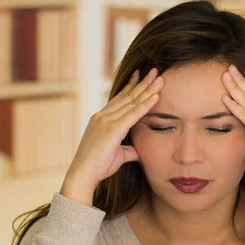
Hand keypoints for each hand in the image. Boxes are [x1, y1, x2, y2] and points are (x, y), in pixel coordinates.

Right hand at [61, 68, 163, 204]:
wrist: (83, 174)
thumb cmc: (97, 166)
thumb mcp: (117, 155)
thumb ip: (129, 150)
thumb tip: (139, 150)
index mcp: (102, 119)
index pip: (120, 98)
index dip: (131, 86)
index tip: (140, 75)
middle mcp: (103, 116)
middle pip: (128, 96)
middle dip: (143, 82)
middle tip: (155, 71)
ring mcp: (107, 120)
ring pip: (132, 101)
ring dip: (148, 89)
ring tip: (160, 78)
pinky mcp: (113, 129)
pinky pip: (133, 114)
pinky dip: (146, 105)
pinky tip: (156, 96)